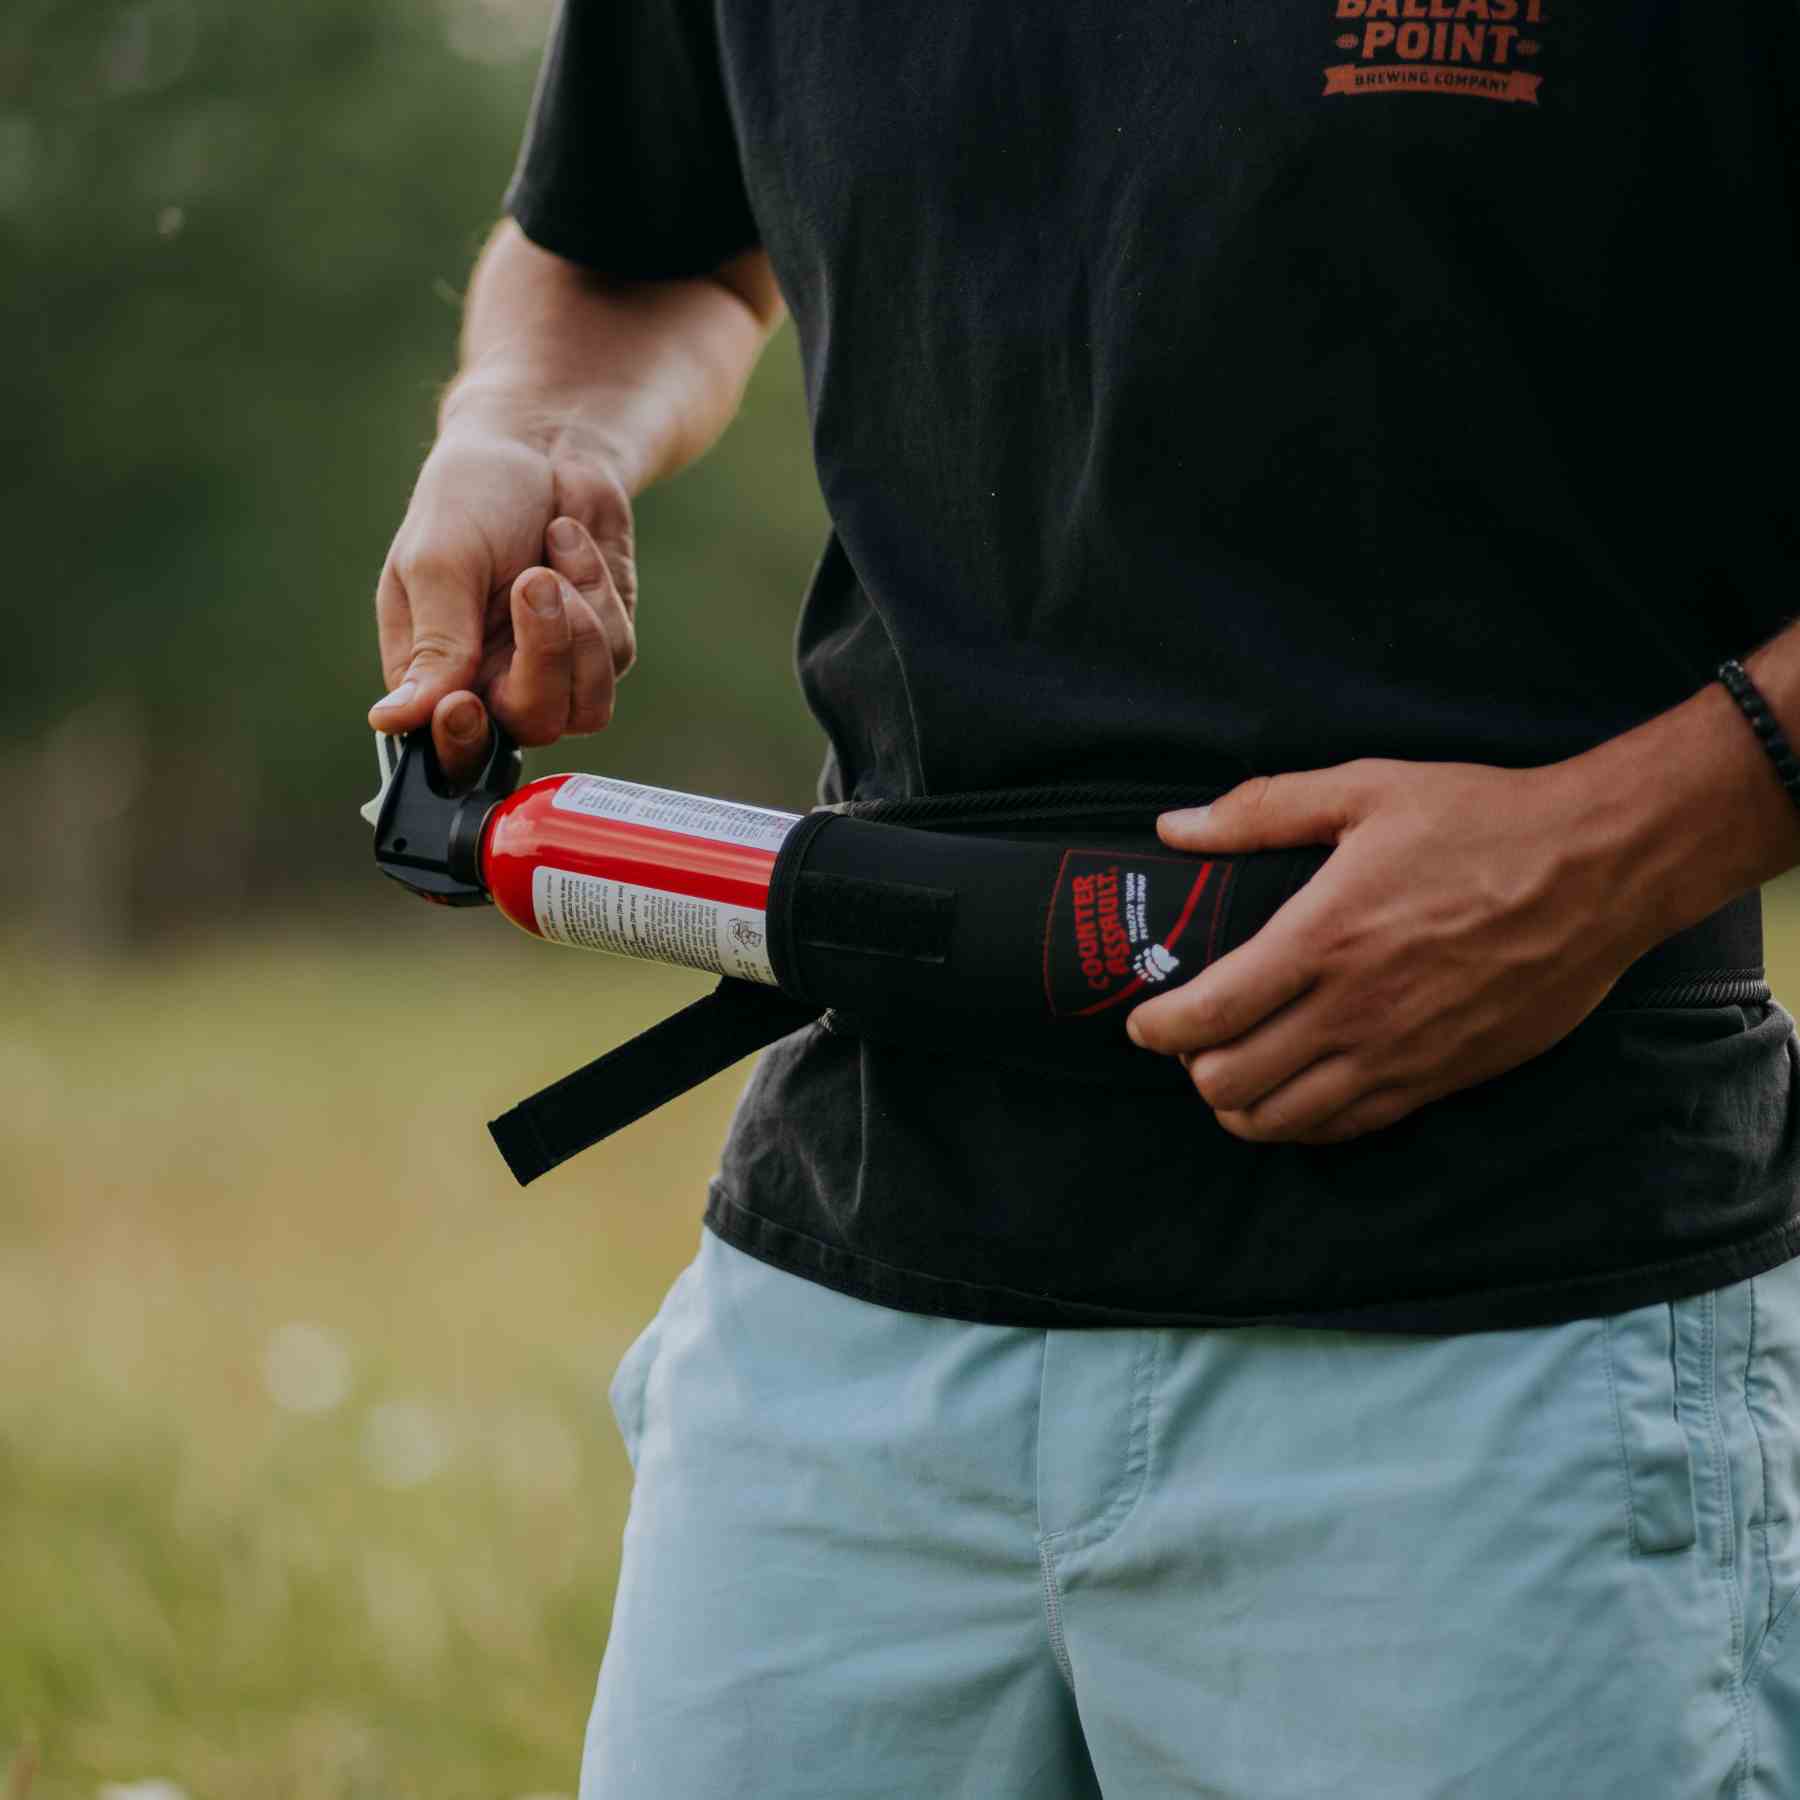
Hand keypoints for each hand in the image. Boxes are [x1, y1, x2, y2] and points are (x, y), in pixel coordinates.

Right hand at [367, 424, 636, 779]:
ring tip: (548, 563)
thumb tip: (392, 721)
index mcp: (433, 671)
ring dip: (577, 630)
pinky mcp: (603, 646)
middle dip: (541, 656)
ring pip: (586, 706)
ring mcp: (554, 669)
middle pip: (532, 725)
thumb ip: (432, 644)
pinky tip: (569, 546)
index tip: (464, 704)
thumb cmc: (472, 495)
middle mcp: (493, 682)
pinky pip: (616, 654)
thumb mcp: (439, 561)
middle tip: (531, 583)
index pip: (446, 746)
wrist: (543, 444)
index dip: (461, 742)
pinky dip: (596, 593)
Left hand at [1124, 758, 1656, 1144]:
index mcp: (1322, 940)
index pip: (1206, 1017)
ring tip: (1231, 1070)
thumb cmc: (1481, 822)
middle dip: (1191, 1070)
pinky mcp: (1441, 1080)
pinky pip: (1348, 1129)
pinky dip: (1302, 1122)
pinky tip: (1294, 1091)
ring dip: (1239, 1105)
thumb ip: (1261, 811)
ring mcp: (1399, 1056)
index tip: (1141, 1020)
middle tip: (1188, 1040)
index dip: (1157, 1029)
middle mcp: (1354, 1012)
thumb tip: (1175, 828)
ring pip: (1283, 1122)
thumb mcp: (1365, 792)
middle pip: (1232, 1084)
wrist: (1600, 869)